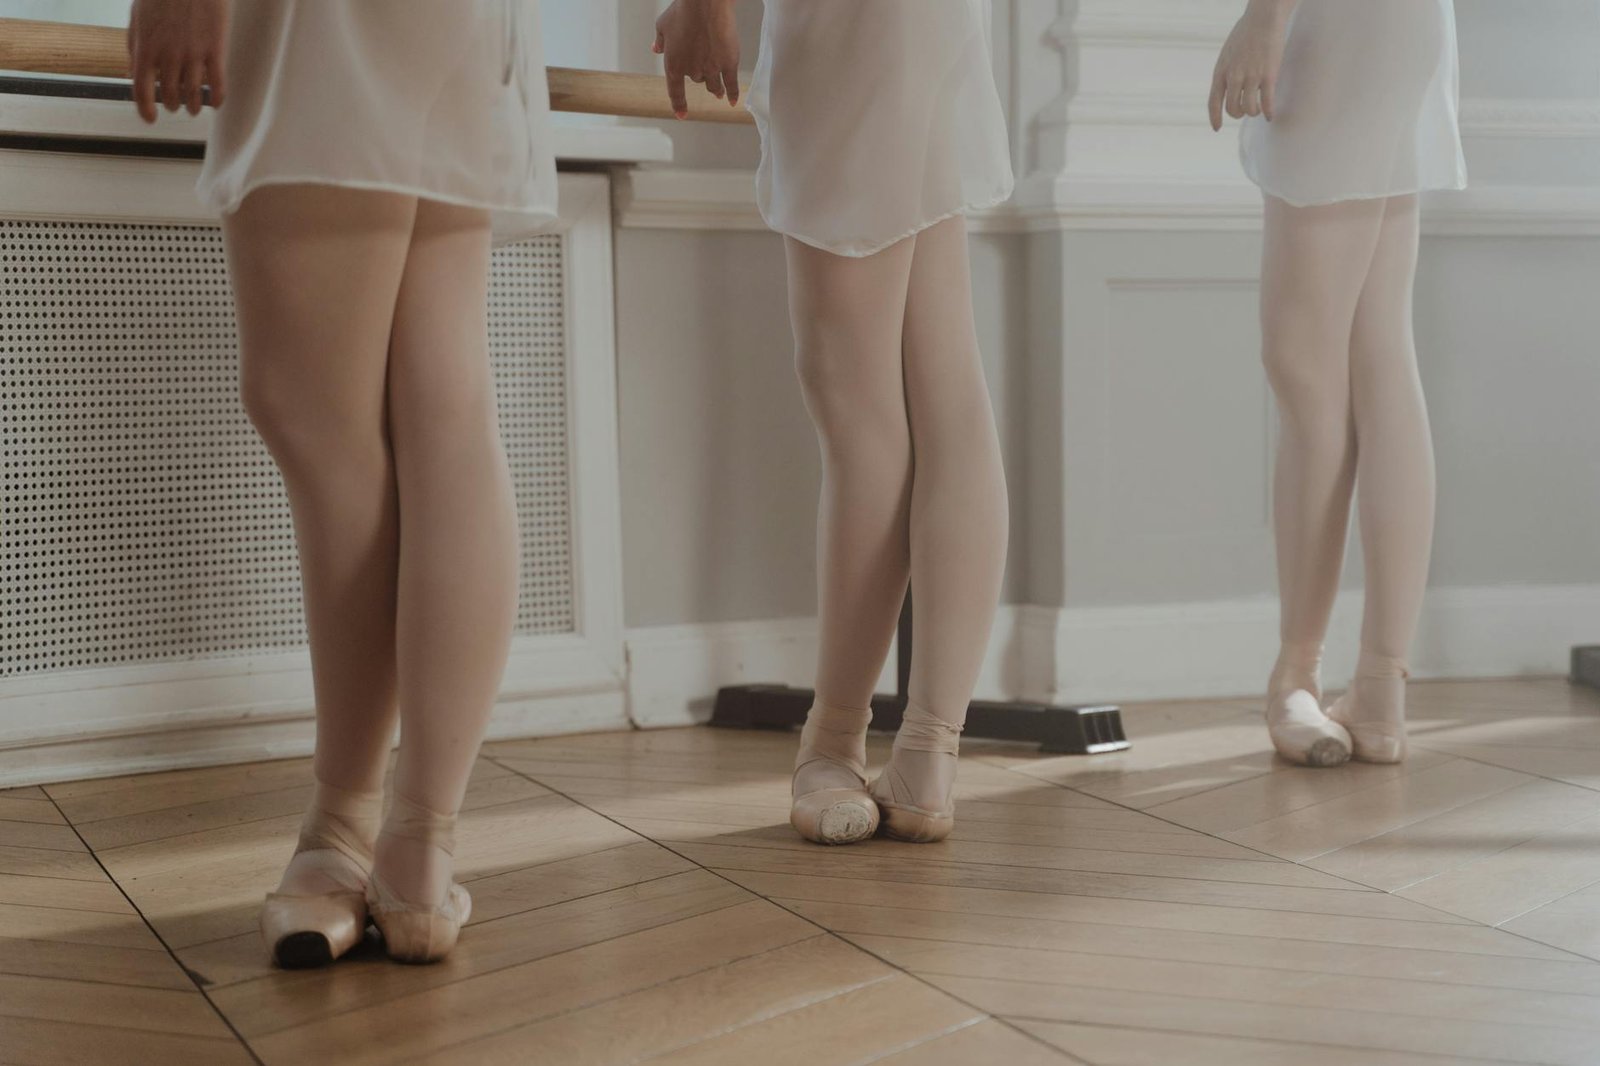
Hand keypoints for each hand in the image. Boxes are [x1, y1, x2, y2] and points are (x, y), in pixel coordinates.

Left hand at [128, 0, 228, 122]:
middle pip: (170, 94)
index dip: (146, 109)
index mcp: (145, 46)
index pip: (141, 89)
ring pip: (194, 94)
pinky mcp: (215, 48)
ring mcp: (193, 53)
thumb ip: (133, 46)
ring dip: (194, 106)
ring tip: (195, 107)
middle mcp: (168, 54)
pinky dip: (217, 98)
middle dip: (172, 104)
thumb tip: (131, 73)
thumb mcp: (137, 16)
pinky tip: (216, 102)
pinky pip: (217, 83)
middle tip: (176, 105)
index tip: (151, 119)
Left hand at [653, 0, 739, 119]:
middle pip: (696, 80)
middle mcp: (691, 71)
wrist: (705, 4)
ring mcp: (711, 69)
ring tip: (718, 93)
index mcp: (673, 65)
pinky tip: (732, 101)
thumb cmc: (683, 10)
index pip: (675, 92)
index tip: (681, 114)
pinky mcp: (728, 64)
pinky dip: (732, 94)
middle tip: (703, 67)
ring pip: (713, 85)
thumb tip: (655, 49)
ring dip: (715, 89)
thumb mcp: (663, 25)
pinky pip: (731, 84)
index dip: (679, 105)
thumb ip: (660, 41)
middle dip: (699, 74)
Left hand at [1209, 1, 1291, 130]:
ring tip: (1258, 108)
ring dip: (1254, 112)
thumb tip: (1228, 87)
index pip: (1213, 102)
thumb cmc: (1246, 33)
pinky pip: (1267, 102)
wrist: (1263, 18)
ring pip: (1249, 109)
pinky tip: (1270, 116)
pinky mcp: (1268, 75)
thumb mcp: (1227, 53)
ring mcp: (1251, 76)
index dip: (1214, 118)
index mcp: (1221, 71)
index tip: (1217, 128)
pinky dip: (1268, 112)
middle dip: (1238, 113)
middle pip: (1232, 109)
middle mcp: (1233, 77)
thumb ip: (1226, 71)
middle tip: (1246, 108)